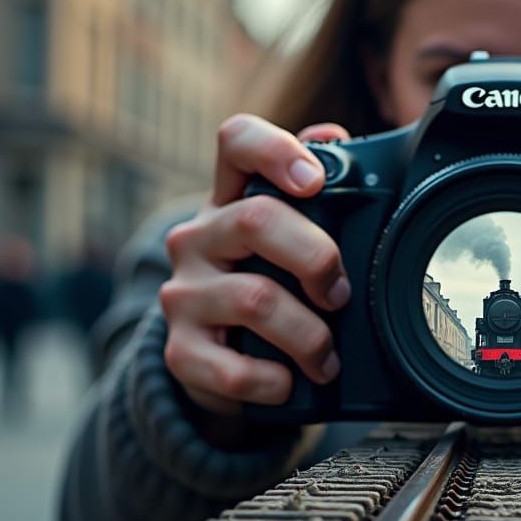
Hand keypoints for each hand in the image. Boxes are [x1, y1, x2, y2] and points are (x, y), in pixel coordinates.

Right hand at [159, 116, 351, 415]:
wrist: (218, 364)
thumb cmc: (269, 288)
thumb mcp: (288, 242)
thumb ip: (316, 195)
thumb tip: (334, 137)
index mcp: (231, 201)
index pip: (236, 142)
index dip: (275, 150)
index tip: (315, 179)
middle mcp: (198, 238)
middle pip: (257, 220)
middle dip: (317, 259)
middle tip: (340, 294)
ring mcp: (183, 295)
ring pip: (256, 299)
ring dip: (310, 336)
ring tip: (328, 360)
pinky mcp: (180, 352)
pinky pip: (234, 369)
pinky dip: (275, 381)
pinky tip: (290, 383)